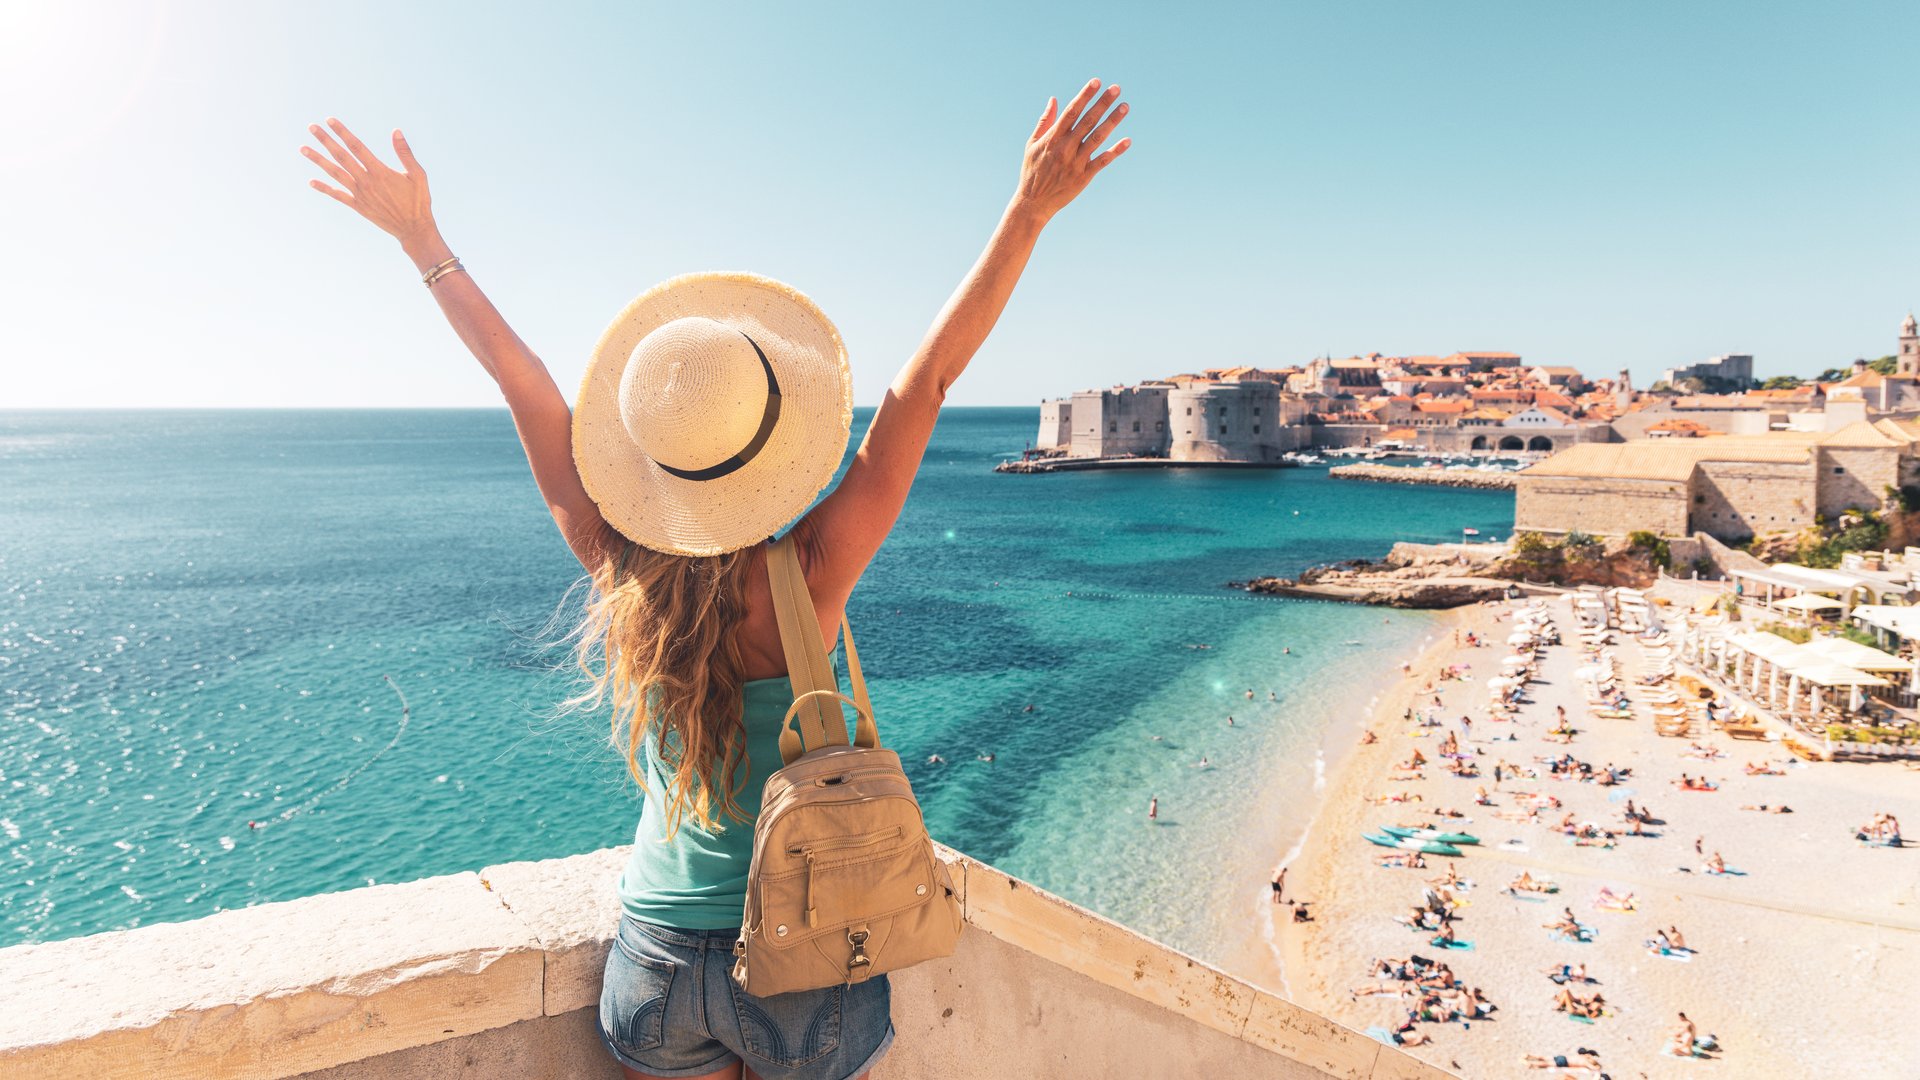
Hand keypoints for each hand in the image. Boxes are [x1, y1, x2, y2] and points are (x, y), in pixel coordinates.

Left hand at [300, 118, 435, 245]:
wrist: (413, 229)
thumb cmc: (418, 201)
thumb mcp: (418, 175)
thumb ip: (405, 153)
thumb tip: (396, 131)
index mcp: (380, 172)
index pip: (356, 146)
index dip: (342, 132)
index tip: (330, 120)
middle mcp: (366, 182)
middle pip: (341, 156)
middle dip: (325, 141)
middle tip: (312, 127)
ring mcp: (360, 195)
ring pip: (335, 173)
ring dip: (318, 160)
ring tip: (303, 149)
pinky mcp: (358, 206)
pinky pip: (337, 195)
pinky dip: (324, 188)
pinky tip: (311, 182)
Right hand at [1012, 78, 1130, 222]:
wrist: (1033, 202)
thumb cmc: (1032, 171)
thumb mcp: (1032, 144)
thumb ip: (1044, 121)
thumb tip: (1053, 99)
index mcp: (1053, 138)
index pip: (1071, 111)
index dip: (1084, 95)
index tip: (1096, 82)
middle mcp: (1065, 147)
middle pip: (1088, 121)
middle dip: (1102, 103)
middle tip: (1117, 88)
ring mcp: (1076, 162)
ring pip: (1097, 138)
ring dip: (1112, 121)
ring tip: (1125, 107)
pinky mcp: (1083, 176)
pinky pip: (1102, 161)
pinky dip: (1115, 151)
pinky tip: (1127, 140)